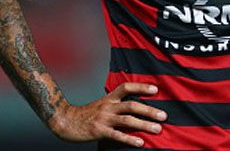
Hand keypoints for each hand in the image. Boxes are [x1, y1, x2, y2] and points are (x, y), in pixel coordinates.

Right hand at [48, 82, 166, 147]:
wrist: (65, 121)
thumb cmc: (86, 114)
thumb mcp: (101, 104)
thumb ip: (116, 103)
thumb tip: (134, 106)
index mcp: (109, 98)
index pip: (126, 87)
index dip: (141, 87)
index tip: (155, 90)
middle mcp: (108, 106)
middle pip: (132, 105)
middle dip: (149, 110)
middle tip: (163, 115)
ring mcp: (104, 118)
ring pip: (127, 120)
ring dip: (144, 124)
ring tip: (157, 129)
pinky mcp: (100, 131)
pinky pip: (117, 135)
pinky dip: (130, 138)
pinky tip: (140, 142)